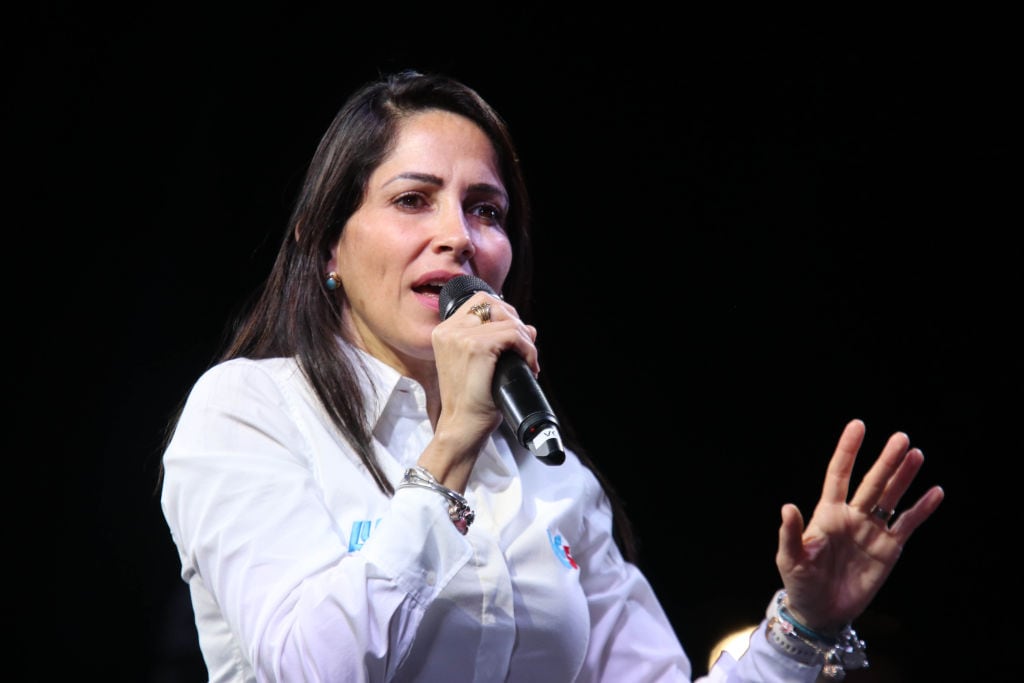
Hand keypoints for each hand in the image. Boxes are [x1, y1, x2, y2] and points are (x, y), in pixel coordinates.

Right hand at [422, 292, 537, 488]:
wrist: (462, 427)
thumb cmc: (471, 402)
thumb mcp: (477, 365)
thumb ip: (495, 342)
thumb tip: (529, 328)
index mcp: (444, 332)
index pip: (479, 302)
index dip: (504, 313)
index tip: (515, 336)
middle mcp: (449, 331)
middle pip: (493, 304)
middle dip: (516, 322)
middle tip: (525, 348)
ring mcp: (461, 337)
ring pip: (507, 319)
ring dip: (526, 339)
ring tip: (529, 360)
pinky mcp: (476, 347)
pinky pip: (513, 334)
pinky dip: (528, 348)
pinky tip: (529, 365)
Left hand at [775, 418, 943, 632]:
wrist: (821, 612)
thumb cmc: (800, 583)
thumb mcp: (791, 558)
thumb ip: (791, 533)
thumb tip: (788, 507)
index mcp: (827, 514)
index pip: (839, 474)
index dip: (848, 451)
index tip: (858, 426)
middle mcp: (852, 516)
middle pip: (872, 482)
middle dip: (886, 461)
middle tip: (901, 438)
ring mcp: (872, 531)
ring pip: (891, 497)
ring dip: (904, 477)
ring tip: (917, 454)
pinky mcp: (889, 550)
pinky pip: (907, 525)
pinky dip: (921, 509)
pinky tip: (935, 492)